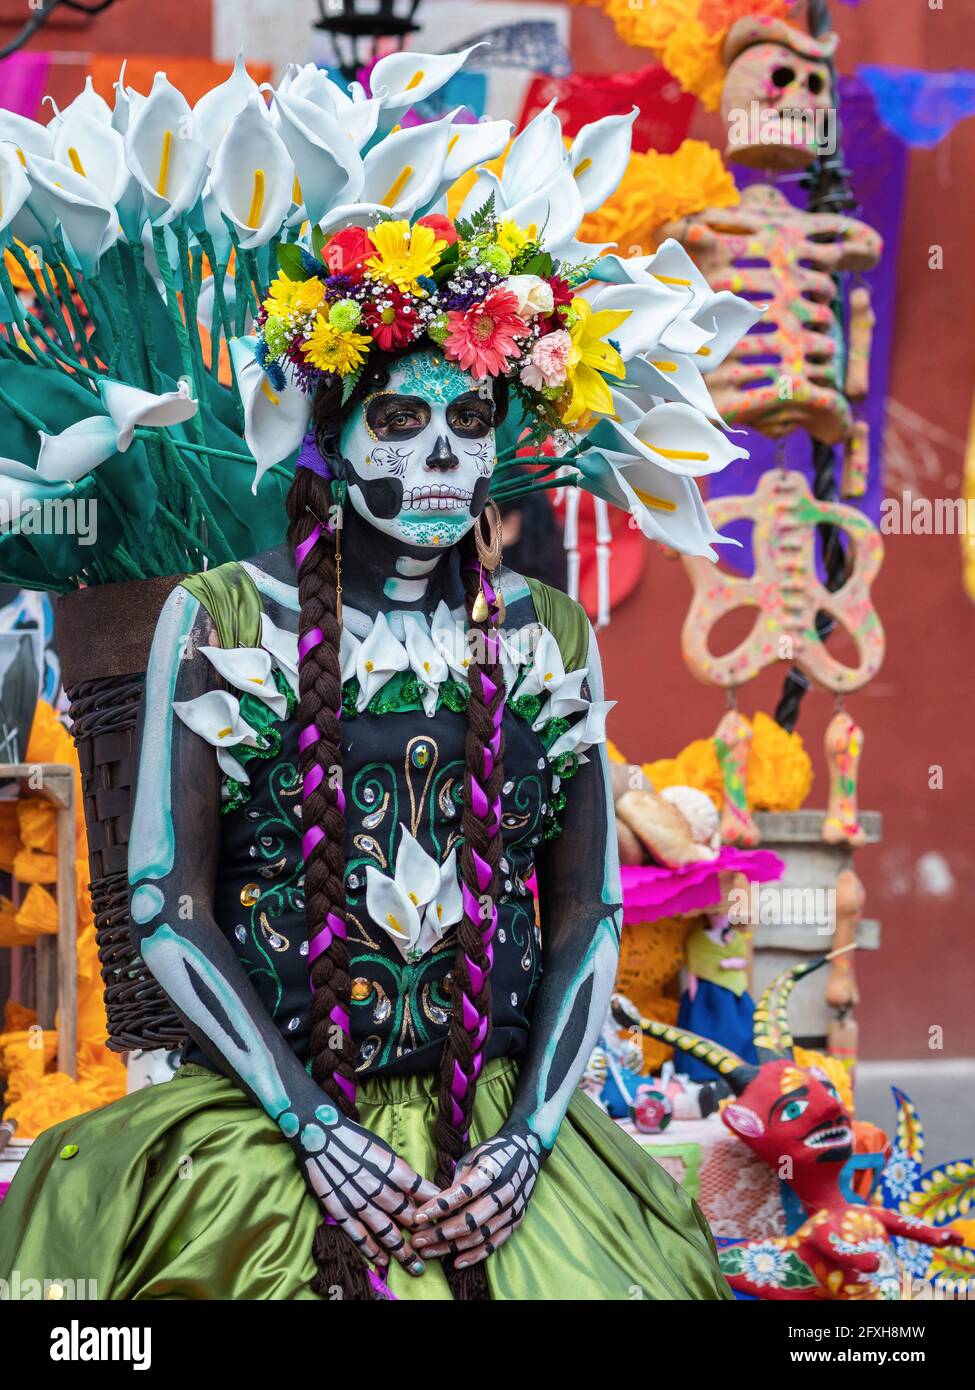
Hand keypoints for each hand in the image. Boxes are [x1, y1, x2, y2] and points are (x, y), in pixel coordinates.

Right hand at [302, 1119, 439, 1276]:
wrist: (318, 1132)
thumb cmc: (353, 1137)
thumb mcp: (383, 1148)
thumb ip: (397, 1171)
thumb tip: (413, 1188)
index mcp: (393, 1168)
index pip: (422, 1191)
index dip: (436, 1206)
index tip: (447, 1216)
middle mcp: (379, 1188)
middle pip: (408, 1216)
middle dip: (424, 1233)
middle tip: (436, 1246)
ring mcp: (359, 1202)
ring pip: (386, 1232)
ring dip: (402, 1251)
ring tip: (415, 1265)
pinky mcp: (341, 1210)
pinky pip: (359, 1235)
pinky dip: (372, 1250)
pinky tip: (383, 1261)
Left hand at [411, 1123, 543, 1269]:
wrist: (528, 1149)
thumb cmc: (494, 1152)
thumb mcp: (473, 1156)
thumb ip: (458, 1182)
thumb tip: (438, 1206)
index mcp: (491, 1171)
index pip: (461, 1194)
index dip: (437, 1207)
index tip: (417, 1217)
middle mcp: (504, 1192)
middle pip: (468, 1221)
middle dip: (439, 1233)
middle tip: (417, 1240)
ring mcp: (512, 1209)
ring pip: (478, 1236)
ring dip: (451, 1247)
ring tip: (428, 1251)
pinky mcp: (516, 1220)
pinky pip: (494, 1243)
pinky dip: (475, 1255)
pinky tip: (456, 1262)